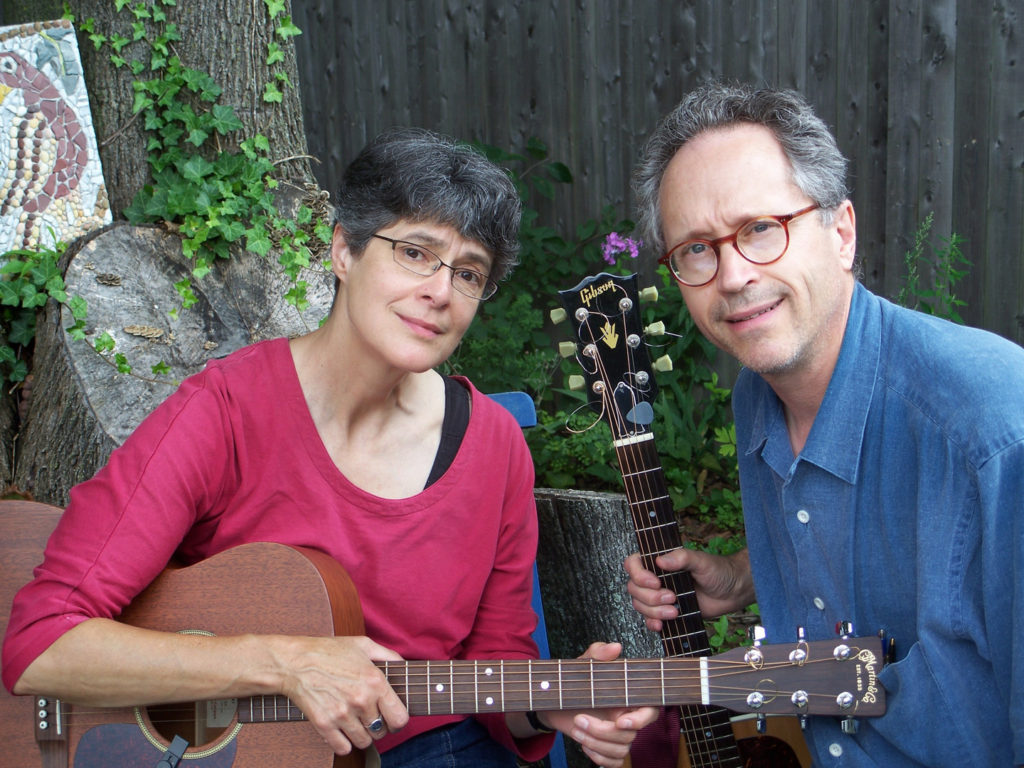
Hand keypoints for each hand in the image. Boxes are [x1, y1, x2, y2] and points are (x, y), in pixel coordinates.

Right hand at [278, 635, 408, 754]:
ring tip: (356, 723)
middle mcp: (361, 700)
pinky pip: (343, 748)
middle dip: (379, 727)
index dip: (399, 722)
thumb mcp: (364, 645)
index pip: (400, 718)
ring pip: (364, 742)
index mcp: (375, 681)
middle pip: (381, 732)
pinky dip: (344, 744)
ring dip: (362, 736)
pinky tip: (342, 731)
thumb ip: (389, 655)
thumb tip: (404, 666)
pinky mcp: (324, 724)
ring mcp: (342, 714)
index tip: (392, 719)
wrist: (295, 662)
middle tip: (370, 718)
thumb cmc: (329, 651)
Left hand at [534, 642, 658, 767]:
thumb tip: (616, 647)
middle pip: (630, 735)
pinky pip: (614, 762)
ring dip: (595, 742)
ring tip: (576, 728)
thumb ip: (599, 653)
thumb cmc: (575, 679)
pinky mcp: (607, 747)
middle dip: (602, 731)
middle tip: (579, 719)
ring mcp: (618, 734)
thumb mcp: (584, 663)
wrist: (556, 698)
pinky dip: (599, 758)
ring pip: (621, 750)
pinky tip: (584, 745)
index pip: (650, 711)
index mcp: (629, 697)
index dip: (640, 720)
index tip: (620, 721)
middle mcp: (627, 717)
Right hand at [624, 548, 754, 630]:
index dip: (639, 575)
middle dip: (651, 597)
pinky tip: (662, 625)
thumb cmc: (718, 571)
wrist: (732, 592)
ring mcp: (659, 596)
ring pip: (640, 605)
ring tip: (675, 611)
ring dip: (654, 611)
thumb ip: (681, 558)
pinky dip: (652, 623)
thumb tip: (660, 560)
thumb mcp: (701, 561)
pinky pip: (649, 619)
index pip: (633, 564)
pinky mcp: (666, 612)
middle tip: (672, 597)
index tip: (656, 582)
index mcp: (660, 561)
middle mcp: (655, 578)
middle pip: (634, 588)